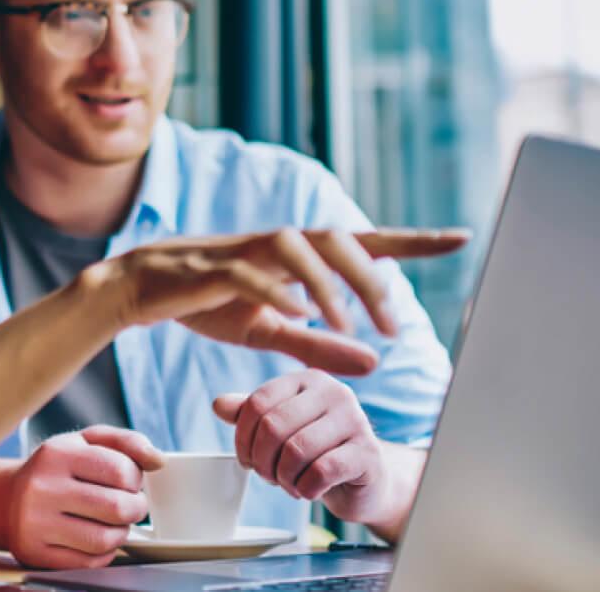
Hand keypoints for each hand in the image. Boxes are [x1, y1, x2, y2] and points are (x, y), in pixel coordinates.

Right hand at [5, 426, 163, 568]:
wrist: (5, 499)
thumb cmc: (56, 468)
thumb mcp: (86, 441)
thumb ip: (126, 442)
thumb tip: (158, 460)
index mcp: (57, 453)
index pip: (120, 470)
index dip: (136, 479)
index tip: (129, 481)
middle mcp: (42, 487)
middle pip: (116, 508)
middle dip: (135, 508)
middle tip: (130, 504)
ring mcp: (35, 523)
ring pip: (105, 539)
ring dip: (122, 532)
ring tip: (114, 522)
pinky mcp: (34, 553)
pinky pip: (89, 562)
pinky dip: (104, 553)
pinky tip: (96, 537)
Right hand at [101, 227, 468, 375]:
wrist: (139, 290)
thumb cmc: (207, 304)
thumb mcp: (269, 331)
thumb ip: (319, 343)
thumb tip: (375, 362)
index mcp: (295, 258)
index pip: (362, 242)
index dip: (411, 240)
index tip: (460, 237)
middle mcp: (276, 245)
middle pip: (336, 238)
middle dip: (372, 277)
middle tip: (393, 326)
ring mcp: (244, 251)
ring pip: (298, 246)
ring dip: (329, 283)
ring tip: (348, 324)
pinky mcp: (211, 267)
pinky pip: (249, 271)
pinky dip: (277, 289)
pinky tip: (298, 312)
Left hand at [213, 371, 390, 524]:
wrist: (365, 480)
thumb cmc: (318, 451)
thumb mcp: (282, 429)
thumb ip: (251, 415)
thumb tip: (218, 404)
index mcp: (307, 380)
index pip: (258, 402)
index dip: (243, 437)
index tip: (246, 460)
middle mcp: (334, 392)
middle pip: (274, 426)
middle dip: (262, 461)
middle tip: (268, 476)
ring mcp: (356, 420)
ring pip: (296, 450)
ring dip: (283, 478)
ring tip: (289, 484)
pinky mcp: (368, 453)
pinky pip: (321, 472)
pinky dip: (305, 489)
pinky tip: (309, 491)